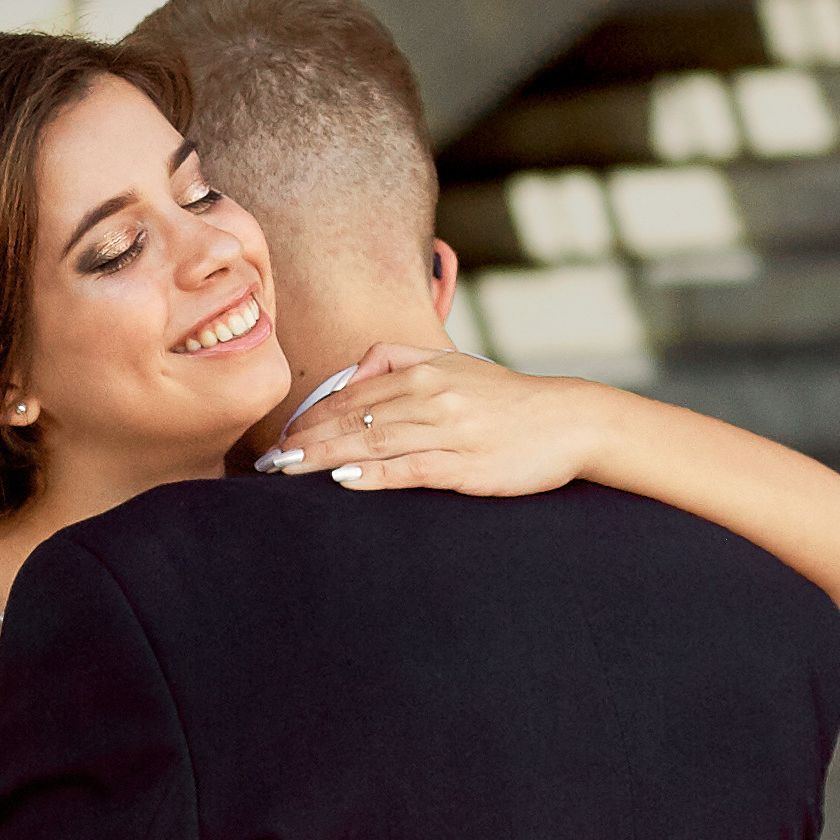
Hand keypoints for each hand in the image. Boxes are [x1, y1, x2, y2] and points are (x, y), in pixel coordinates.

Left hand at [267, 344, 617, 496]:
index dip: (309, 417)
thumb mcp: (454, 364)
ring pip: (373, 441)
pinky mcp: (467, 465)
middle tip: (268, 461)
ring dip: (325, 456)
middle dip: (304, 440)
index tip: (280, 437)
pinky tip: (343, 479)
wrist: (571, 421)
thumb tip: (350, 374)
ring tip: (288, 470)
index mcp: (425, 372)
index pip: (350, 393)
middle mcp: (433, 397)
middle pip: (353, 417)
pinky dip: (375, 473)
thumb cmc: (506, 399)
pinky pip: (411, 469)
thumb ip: (398, 361)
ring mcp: (450, 432)